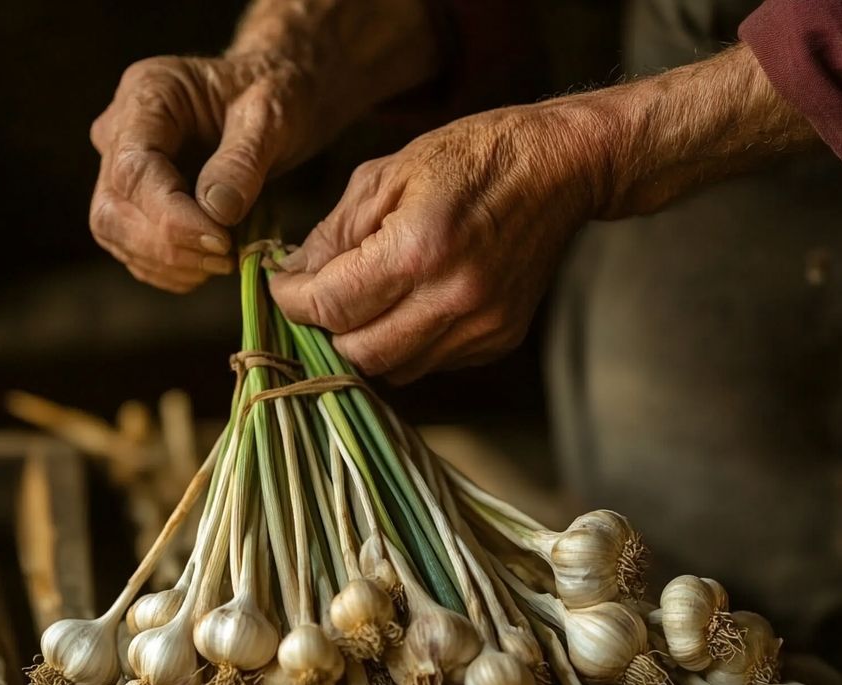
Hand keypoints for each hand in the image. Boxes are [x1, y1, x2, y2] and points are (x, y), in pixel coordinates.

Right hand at [89, 53, 317, 291]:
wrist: (273, 99)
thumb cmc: (273, 96)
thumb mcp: (271, 116)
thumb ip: (242, 161)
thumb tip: (217, 213)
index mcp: (148, 93)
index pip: (133, 169)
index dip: (171, 217)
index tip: (221, 241)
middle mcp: (119, 130)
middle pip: (112, 209)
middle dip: (166, 246)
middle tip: (225, 258)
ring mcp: (119, 168)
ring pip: (115, 234)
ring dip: (169, 263)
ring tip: (224, 260)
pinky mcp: (133, 202)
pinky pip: (134, 249)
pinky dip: (170, 269)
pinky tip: (209, 263)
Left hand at [269, 103, 607, 381]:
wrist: (559, 168)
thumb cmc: (469, 158)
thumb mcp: (386, 174)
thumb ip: (334, 233)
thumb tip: (293, 276)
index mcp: (418, 250)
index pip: (331, 306)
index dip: (292, 302)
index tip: (282, 287)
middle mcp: (452, 299)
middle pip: (359, 355)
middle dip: (325, 332)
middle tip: (317, 300)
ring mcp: (481, 326)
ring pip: (394, 370)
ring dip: (364, 343)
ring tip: (360, 303)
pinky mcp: (498, 340)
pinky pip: (430, 363)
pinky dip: (405, 344)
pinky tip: (408, 305)